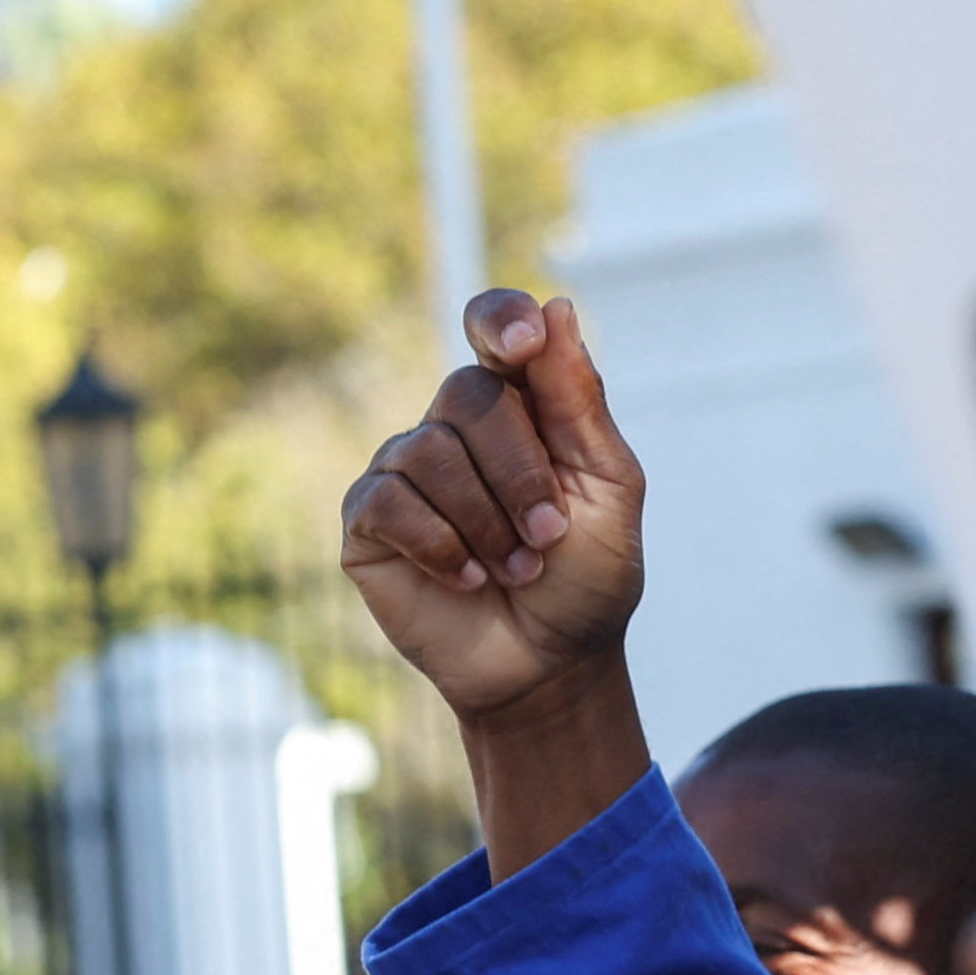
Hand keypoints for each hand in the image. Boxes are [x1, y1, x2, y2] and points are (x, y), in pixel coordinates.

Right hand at [342, 293, 656, 873]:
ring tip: (513, 568)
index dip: (501, 321)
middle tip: (547, 534)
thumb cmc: (585, 577)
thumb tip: (555, 307)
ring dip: (485, 522)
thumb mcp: (608, 487)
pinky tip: (467, 577)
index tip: (525, 347)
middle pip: (468, 395)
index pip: (494, 326)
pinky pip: (388, 502)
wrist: (549, 667)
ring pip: (429, 452)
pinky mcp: (367, 521)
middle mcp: (454, 426)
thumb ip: (579, 402)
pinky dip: (440, 545)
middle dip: (518, 472)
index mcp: (520, 404)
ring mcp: (404, 470)